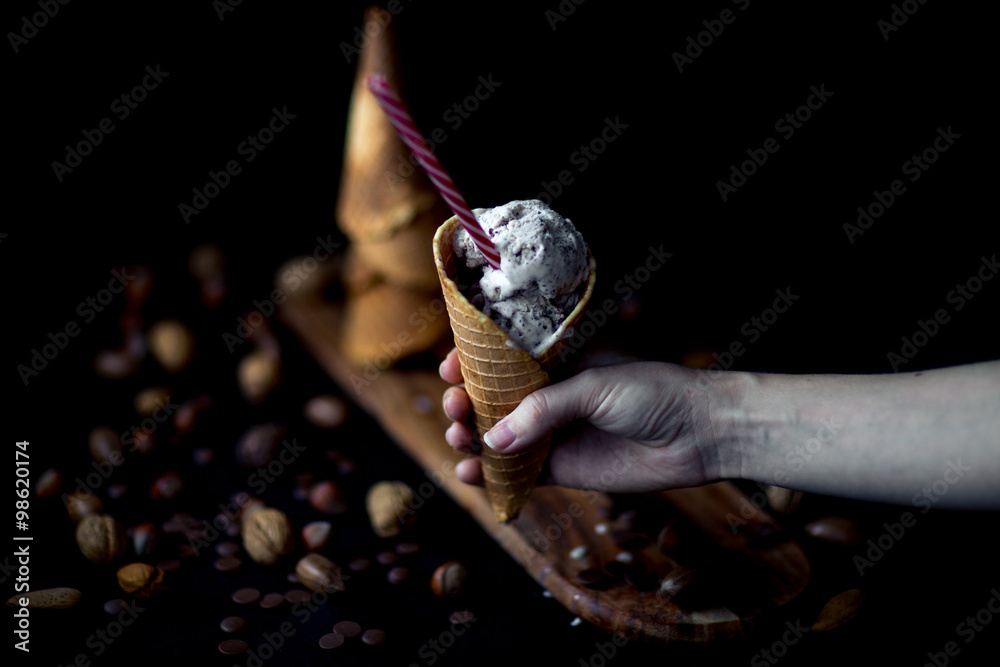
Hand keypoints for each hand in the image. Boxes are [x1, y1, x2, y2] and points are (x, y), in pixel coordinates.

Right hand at [439, 347, 722, 492]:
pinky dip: (492, 476)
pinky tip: (470, 475)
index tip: (449, 369)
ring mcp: (555, 434)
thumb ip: (544, 409)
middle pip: (493, 400)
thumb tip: (495, 438)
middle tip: (455, 408)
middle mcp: (551, 396)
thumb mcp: (594, 387)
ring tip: (459, 440)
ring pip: (500, 438)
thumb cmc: (653, 393)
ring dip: (472, 438)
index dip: (472, 364)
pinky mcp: (564, 470)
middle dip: (466, 403)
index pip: (503, 360)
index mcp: (558, 362)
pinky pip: (520, 474)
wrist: (699, 435)